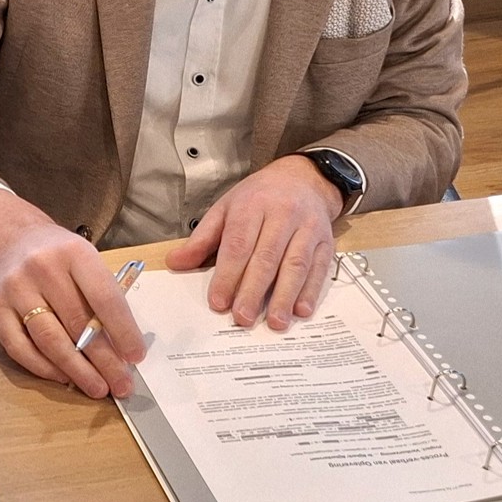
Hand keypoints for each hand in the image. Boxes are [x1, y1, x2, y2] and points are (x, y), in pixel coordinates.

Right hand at [0, 190, 144, 399]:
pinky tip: (63, 378)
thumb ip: (103, 297)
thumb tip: (121, 349)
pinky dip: (43, 367)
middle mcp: (42, 268)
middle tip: (121, 385)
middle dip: (104, 360)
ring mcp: (16, 289)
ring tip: (96, 387)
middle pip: (77, 323)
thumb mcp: (87, 261)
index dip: (123, 331)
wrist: (13, 240)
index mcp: (74, 253)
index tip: (136, 357)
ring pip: (48, 339)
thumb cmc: (60, 257)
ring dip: (76, 370)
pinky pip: (19, 347)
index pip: (104, 298)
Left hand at [165, 156, 343, 330]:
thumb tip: (175, 262)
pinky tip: (301, 310)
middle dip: (253, 290)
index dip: (228, 275)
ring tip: (276, 322)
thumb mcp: (226, 208)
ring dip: (285, 296)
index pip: (238, 244)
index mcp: (251, 206)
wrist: (303, 179)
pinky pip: (320, 268)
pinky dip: (311, 291)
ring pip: (296, 264)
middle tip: (243, 318)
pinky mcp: (326, 241)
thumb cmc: (259, 197)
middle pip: (266, 257)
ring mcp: (308, 228)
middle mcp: (282, 215)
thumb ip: (202, 239)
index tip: (218, 301)